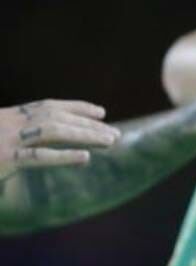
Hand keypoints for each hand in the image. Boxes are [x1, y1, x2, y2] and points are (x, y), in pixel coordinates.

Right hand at [0, 100, 120, 180]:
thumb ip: (19, 136)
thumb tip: (48, 143)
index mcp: (10, 116)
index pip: (49, 106)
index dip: (77, 108)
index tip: (101, 112)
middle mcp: (12, 123)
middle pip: (57, 117)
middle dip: (88, 124)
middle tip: (115, 133)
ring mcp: (9, 140)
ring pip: (53, 131)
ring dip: (84, 134)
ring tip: (109, 142)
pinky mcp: (5, 159)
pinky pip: (37, 156)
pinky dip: (63, 156)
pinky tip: (85, 157)